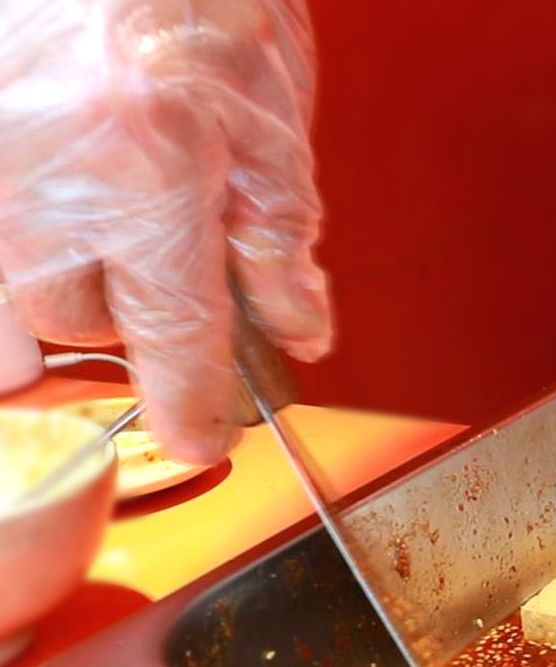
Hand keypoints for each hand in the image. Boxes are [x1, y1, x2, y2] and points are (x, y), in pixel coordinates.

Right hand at [0, 0, 330, 463]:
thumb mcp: (268, 115)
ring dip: (47, 294)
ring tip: (86, 236)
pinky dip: (12, 255)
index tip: (203, 433)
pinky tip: (46, 209)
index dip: (192, 407)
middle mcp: (38, 186)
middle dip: (124, 311)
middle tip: (152, 255)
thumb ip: (279, 235)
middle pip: (76, 326)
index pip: (173, 344)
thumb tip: (297, 328)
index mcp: (145, 176)